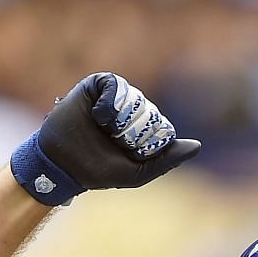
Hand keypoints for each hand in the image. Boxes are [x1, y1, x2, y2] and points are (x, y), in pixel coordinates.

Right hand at [12, 72, 200, 204]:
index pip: (157, 122)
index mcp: (139, 128)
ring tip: (105, 129)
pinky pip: (113, 83)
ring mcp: (112, 97)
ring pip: (132, 95)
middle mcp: (127, 111)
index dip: (148, 135)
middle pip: (146, 108)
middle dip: (133, 128)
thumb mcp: (136, 172)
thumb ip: (166, 160)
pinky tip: (100, 116)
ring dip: (120, 116)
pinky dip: (109, 100)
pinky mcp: (96, 86)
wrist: (60, 163)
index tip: (130, 150)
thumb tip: (197, 146)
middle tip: (115, 140)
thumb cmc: (96, 171)